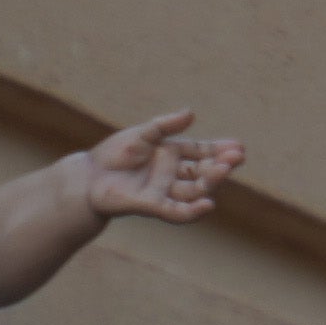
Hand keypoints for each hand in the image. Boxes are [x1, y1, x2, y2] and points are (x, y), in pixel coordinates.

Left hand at [76, 110, 241, 223]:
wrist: (87, 177)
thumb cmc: (113, 154)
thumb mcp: (141, 134)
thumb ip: (165, 126)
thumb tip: (191, 113)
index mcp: (173, 153)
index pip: (202, 152)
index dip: (220, 150)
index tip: (239, 147)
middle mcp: (173, 173)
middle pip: (202, 171)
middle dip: (220, 165)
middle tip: (236, 158)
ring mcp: (164, 190)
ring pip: (194, 190)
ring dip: (211, 182)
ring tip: (224, 170)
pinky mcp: (151, 206)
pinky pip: (176, 211)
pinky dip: (192, 211)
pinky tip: (208, 205)